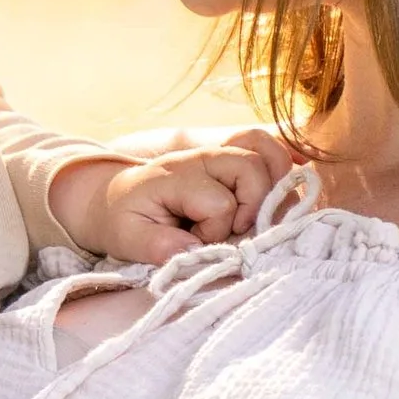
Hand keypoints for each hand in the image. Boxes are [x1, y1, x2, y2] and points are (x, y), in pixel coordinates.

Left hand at [61, 128, 300, 266]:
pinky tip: (281, 190)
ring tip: (258, 213)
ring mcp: (219, 154)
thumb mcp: (128, 238)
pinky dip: (282, 167)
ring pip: (266, 150)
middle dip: (253, 205)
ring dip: (274, 185)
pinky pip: (268, 148)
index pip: (218, 202)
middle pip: (250, 165)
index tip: (199, 241)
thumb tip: (194, 251)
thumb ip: (157, 246)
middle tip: (237, 229)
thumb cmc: (124, 219)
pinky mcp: (230, 159)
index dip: (217, 230)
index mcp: (176, 176)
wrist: (116, 198)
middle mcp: (202, 158)